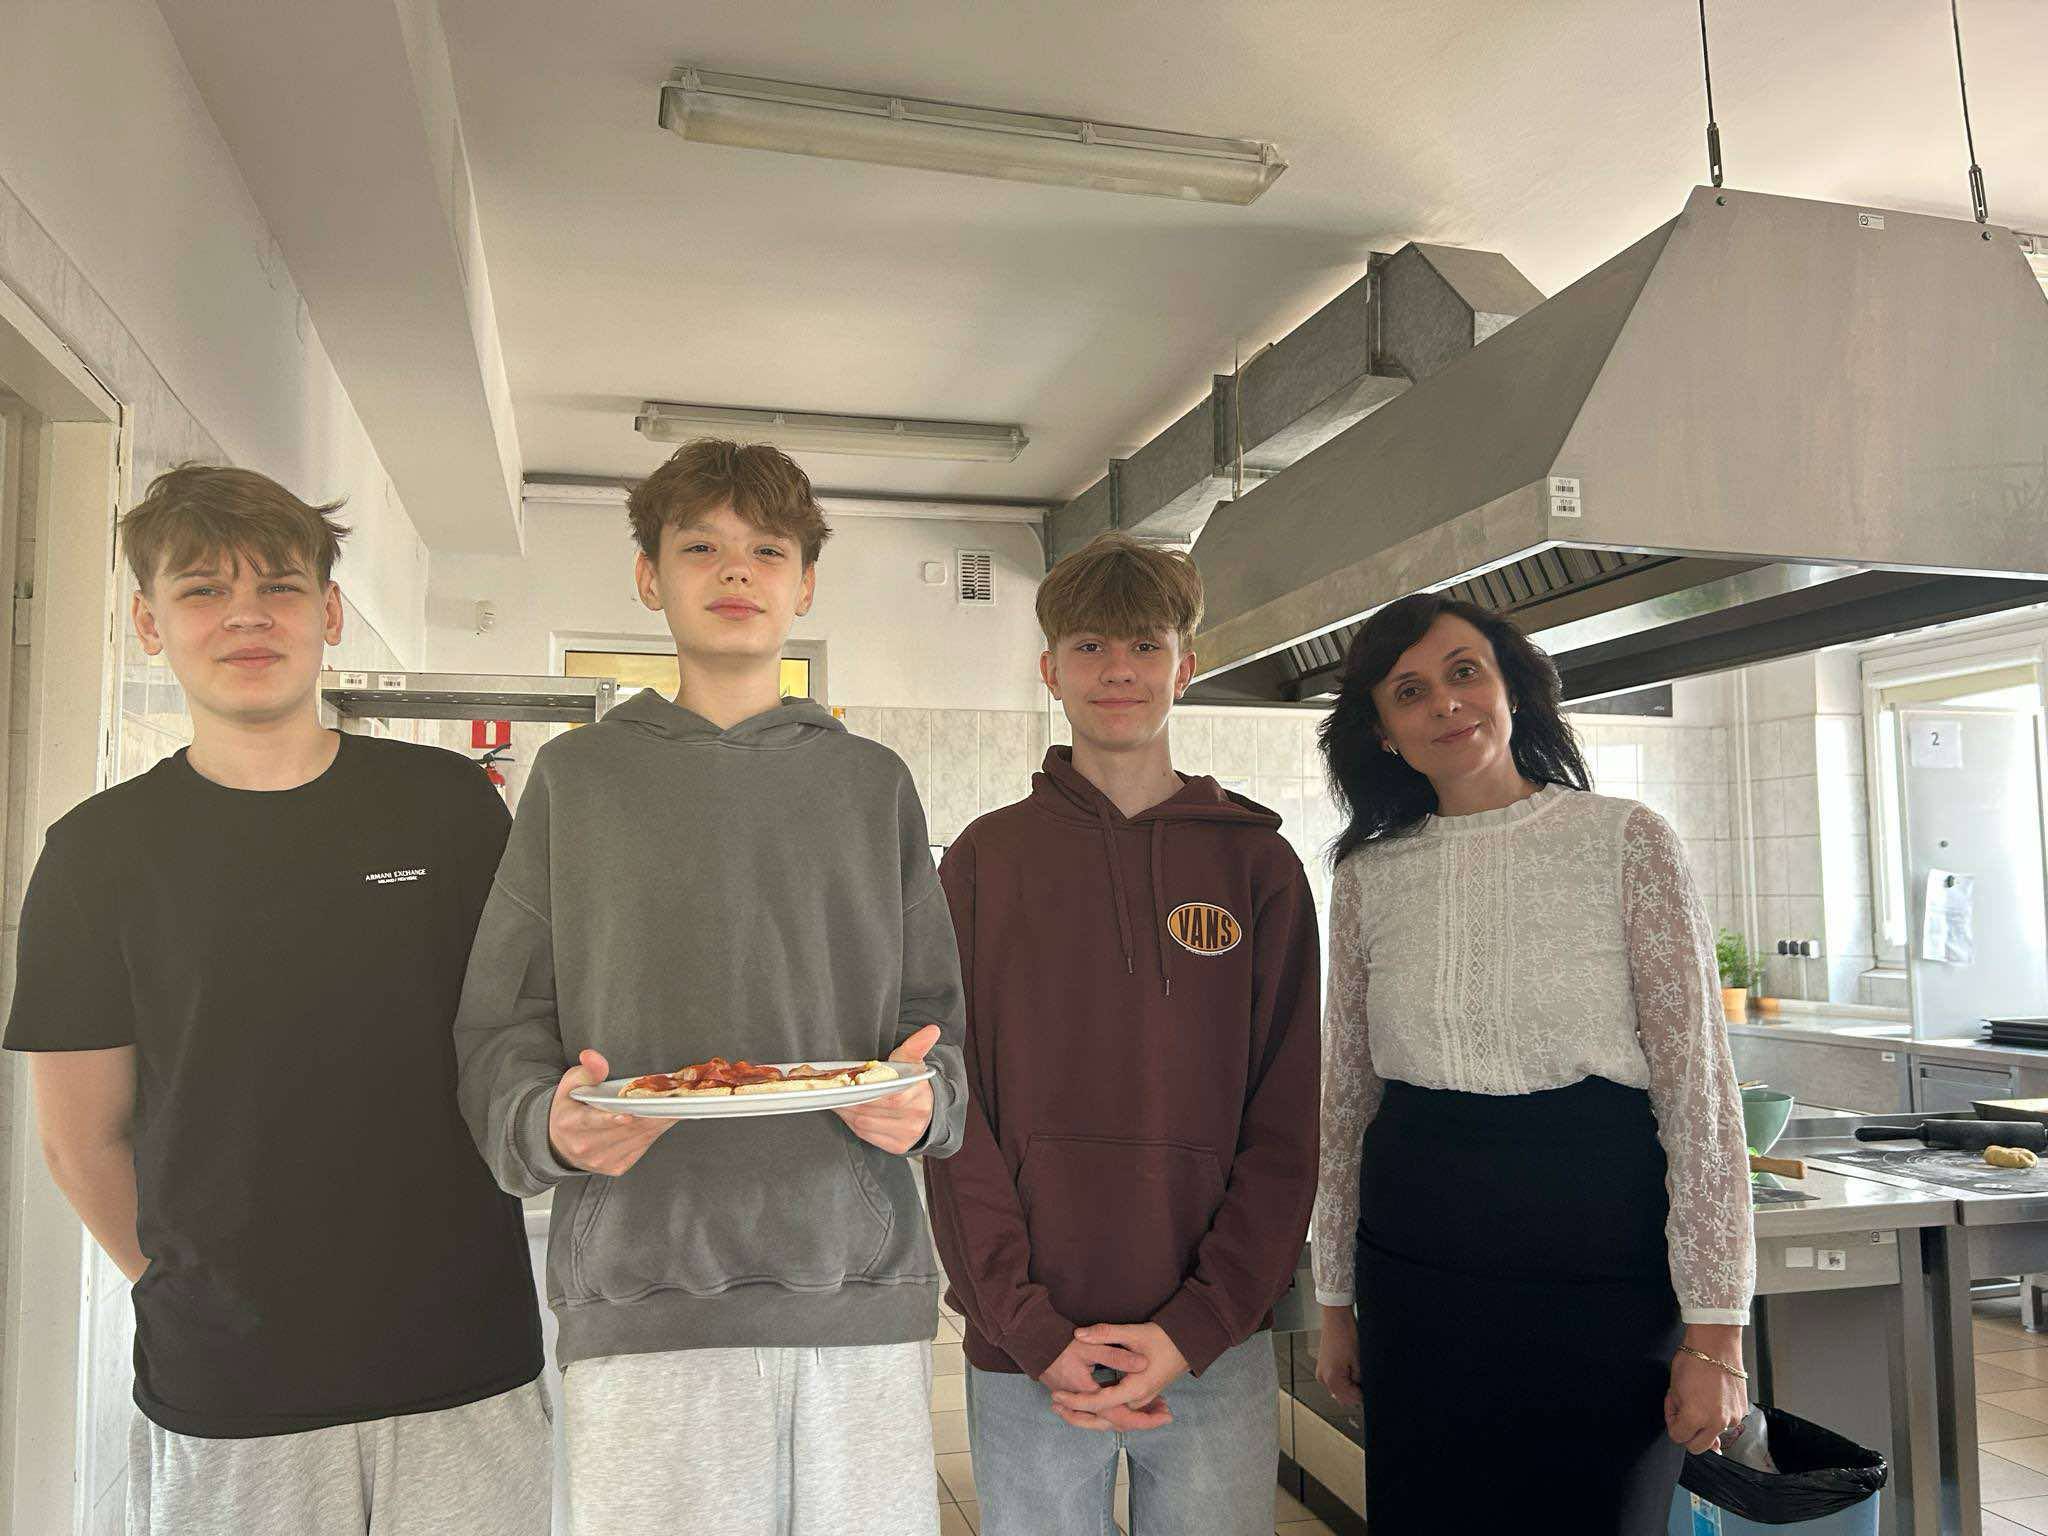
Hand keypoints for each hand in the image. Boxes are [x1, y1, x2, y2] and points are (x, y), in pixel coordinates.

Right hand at [547, 1050, 676, 1176]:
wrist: (560, 1143)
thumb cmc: (570, 1109)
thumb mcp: (571, 1085)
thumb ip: (586, 1071)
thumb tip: (592, 1057)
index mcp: (571, 1124)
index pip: (592, 1122)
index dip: (610, 1119)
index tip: (628, 1114)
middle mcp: (586, 1146)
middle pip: (624, 1130)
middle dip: (649, 1113)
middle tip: (671, 1098)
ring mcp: (602, 1160)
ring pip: (638, 1139)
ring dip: (658, 1122)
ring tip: (674, 1105)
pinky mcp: (616, 1167)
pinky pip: (642, 1148)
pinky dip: (655, 1132)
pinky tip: (664, 1118)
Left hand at [832, 1025, 940, 1155]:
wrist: (930, 1110)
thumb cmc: (914, 1083)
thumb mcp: (913, 1063)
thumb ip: (916, 1046)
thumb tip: (932, 1030)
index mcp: (918, 1095)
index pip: (888, 1096)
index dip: (865, 1090)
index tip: (851, 1082)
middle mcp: (914, 1118)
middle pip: (872, 1111)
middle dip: (851, 1100)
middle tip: (835, 1089)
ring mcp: (906, 1134)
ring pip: (865, 1124)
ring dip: (847, 1111)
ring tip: (838, 1099)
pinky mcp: (898, 1146)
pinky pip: (867, 1135)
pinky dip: (853, 1123)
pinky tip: (848, 1112)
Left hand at [1048, 1323, 1187, 1432]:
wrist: (1189, 1343)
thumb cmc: (1164, 1337)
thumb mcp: (1134, 1332)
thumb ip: (1105, 1333)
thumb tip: (1079, 1334)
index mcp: (1135, 1388)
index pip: (1100, 1403)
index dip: (1076, 1401)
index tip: (1057, 1395)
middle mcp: (1138, 1400)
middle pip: (1104, 1418)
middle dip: (1078, 1415)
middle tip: (1055, 1406)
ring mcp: (1141, 1401)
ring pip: (1111, 1417)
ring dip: (1088, 1415)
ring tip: (1064, 1407)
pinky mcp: (1142, 1397)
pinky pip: (1118, 1412)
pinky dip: (1100, 1411)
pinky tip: (1084, 1404)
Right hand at [1315, 1304, 1362, 1406]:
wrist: (1336, 1318)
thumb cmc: (1345, 1334)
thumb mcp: (1359, 1361)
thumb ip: (1360, 1380)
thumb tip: (1361, 1390)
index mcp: (1332, 1379)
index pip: (1352, 1399)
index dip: (1363, 1395)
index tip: (1369, 1388)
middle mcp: (1323, 1379)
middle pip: (1343, 1399)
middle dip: (1355, 1393)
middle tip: (1363, 1379)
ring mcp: (1321, 1373)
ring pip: (1338, 1392)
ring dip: (1348, 1387)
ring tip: (1356, 1371)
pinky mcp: (1322, 1367)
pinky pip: (1334, 1382)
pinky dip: (1342, 1380)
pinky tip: (1349, 1369)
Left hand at [1666, 1329, 1748, 1453]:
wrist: (1716, 1345)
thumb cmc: (1692, 1361)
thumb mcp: (1674, 1388)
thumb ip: (1678, 1412)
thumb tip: (1685, 1429)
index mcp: (1694, 1417)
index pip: (1678, 1437)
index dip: (1672, 1421)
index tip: (1674, 1409)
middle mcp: (1716, 1422)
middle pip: (1697, 1447)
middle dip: (1688, 1434)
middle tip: (1685, 1414)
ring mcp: (1732, 1419)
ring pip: (1714, 1435)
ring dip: (1705, 1424)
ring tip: (1701, 1400)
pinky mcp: (1742, 1412)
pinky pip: (1727, 1423)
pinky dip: (1719, 1415)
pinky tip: (1714, 1397)